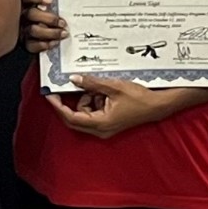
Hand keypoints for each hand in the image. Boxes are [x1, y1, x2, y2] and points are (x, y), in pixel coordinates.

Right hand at [20, 0, 65, 54]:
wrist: (18, 36)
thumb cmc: (32, 16)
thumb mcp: (33, 5)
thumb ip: (40, 3)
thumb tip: (52, 4)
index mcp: (20, 3)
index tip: (50, 1)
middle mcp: (18, 16)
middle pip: (31, 14)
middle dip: (49, 19)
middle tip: (62, 22)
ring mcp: (19, 30)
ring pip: (33, 30)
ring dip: (50, 33)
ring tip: (62, 33)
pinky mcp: (22, 43)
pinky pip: (31, 45)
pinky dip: (43, 45)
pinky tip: (53, 43)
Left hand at [43, 75, 171, 138]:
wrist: (158, 105)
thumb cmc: (139, 98)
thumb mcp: (113, 87)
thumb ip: (91, 83)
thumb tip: (73, 79)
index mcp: (100, 123)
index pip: (71, 117)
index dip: (58, 106)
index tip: (49, 94)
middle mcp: (100, 129)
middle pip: (74, 118)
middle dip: (67, 103)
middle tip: (61, 88)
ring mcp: (104, 127)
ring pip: (83, 113)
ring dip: (85, 99)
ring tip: (98, 88)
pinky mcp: (108, 122)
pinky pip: (92, 112)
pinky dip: (93, 101)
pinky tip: (103, 92)